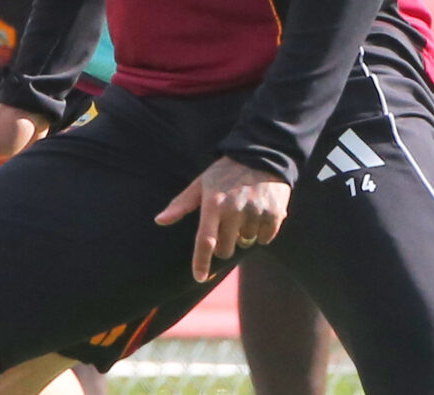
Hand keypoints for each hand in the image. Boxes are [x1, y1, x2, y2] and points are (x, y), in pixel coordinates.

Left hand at [155, 156, 289, 281]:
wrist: (262, 154)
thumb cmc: (226, 172)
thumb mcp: (202, 183)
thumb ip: (181, 204)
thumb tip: (159, 220)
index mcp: (213, 203)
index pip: (204, 241)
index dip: (201, 262)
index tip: (199, 278)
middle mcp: (233, 210)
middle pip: (225, 249)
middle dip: (225, 244)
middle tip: (228, 224)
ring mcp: (254, 212)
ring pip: (246, 243)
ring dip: (244, 235)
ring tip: (246, 212)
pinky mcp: (274, 214)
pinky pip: (265, 239)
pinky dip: (262, 232)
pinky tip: (260, 214)